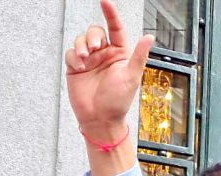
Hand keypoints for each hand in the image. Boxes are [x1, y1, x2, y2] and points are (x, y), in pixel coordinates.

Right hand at [64, 0, 153, 139]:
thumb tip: (149, 37)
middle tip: (94, 49)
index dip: (110, 14)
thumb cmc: (118, 101)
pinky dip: (73, 58)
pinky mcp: (76, 68)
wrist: (100, 119)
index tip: (105, 1)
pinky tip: (79, 69)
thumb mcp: (132, 76)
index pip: (115, 28)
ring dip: (81, 46)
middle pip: (95, 32)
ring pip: (81, 40)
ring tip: (85, 60)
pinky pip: (71, 54)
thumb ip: (139, 55)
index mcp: (120, 54)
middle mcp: (104, 55)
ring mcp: (90, 61)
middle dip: (92, 36)